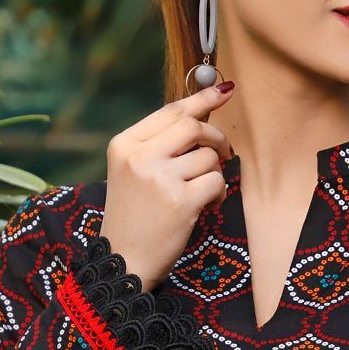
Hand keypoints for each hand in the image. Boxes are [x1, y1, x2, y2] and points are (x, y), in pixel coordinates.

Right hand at [99, 81, 235, 293]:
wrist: (124, 259)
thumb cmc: (135, 216)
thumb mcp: (133, 172)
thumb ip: (160, 145)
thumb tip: (200, 115)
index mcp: (124, 144)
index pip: (170, 111)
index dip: (201, 99)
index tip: (224, 90)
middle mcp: (139, 157)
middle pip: (193, 126)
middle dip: (216, 138)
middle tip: (223, 154)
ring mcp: (159, 178)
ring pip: (208, 157)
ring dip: (215, 174)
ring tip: (202, 193)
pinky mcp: (180, 201)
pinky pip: (216, 182)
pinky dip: (218, 194)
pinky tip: (205, 206)